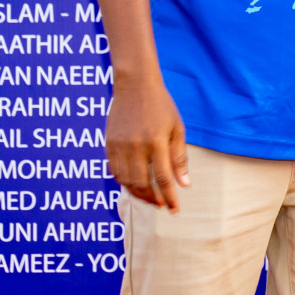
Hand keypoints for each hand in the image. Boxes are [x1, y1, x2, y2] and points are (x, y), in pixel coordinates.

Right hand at [106, 81, 189, 210]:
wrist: (135, 85)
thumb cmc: (161, 106)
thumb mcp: (176, 128)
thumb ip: (179, 158)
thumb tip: (184, 184)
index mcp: (156, 142)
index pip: (163, 179)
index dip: (169, 197)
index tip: (174, 210)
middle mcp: (136, 146)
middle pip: (142, 184)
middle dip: (152, 199)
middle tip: (161, 205)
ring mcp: (120, 145)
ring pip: (126, 181)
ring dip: (138, 194)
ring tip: (149, 197)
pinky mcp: (109, 144)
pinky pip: (115, 171)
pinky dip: (124, 182)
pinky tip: (134, 183)